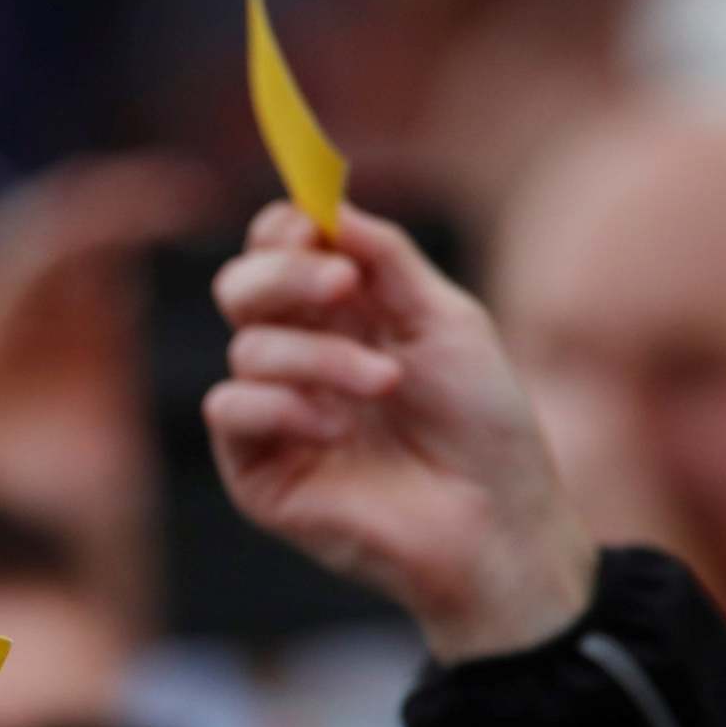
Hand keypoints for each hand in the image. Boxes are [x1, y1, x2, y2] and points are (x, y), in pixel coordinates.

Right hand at [206, 203, 597, 660]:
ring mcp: (273, 413)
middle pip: (241, 286)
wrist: (495, 521)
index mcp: (342, 314)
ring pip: (247, 348)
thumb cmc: (482, 426)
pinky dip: (282, 406)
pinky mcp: (255, 469)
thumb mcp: (447, 321)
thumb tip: (326, 204)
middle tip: (343, 284)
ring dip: (319, 355)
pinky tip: (335, 429)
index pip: (279, 250)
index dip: (286, 230)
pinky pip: (230, 408)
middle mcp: (299, 356)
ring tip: (384, 384)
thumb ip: (387, 258)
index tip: (316, 224)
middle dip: (284, 274)